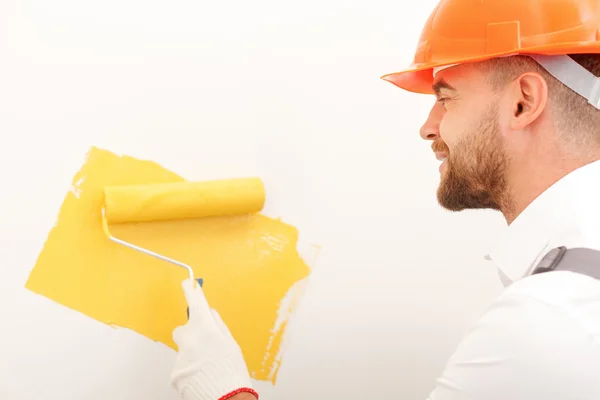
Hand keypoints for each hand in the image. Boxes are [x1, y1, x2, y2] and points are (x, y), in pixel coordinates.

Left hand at [170, 278, 257, 399]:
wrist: (226, 398)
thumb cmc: (232, 371)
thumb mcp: (231, 344)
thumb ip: (218, 326)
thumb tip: (209, 313)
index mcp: (205, 328)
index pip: (195, 302)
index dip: (191, 291)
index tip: (187, 283)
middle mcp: (189, 339)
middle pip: (182, 329)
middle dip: (190, 335)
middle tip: (204, 346)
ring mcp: (180, 356)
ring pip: (182, 350)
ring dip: (191, 355)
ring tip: (206, 367)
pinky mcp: (174, 373)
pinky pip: (181, 365)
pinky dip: (188, 369)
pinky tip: (200, 376)